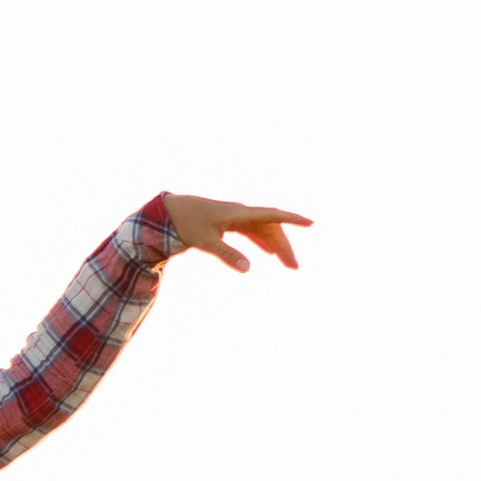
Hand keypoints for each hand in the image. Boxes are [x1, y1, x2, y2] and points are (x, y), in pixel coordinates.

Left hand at [163, 196, 309, 272]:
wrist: (170, 211)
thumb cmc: (186, 223)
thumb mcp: (205, 241)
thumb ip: (227, 254)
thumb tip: (248, 269)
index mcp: (239, 213)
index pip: (271, 216)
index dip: (292, 219)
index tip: (310, 223)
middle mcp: (241, 213)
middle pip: (271, 228)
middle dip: (284, 246)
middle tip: (294, 267)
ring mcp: (237, 217)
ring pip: (263, 231)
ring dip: (276, 246)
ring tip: (288, 265)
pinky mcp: (230, 222)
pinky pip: (253, 232)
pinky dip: (263, 242)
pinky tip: (270, 253)